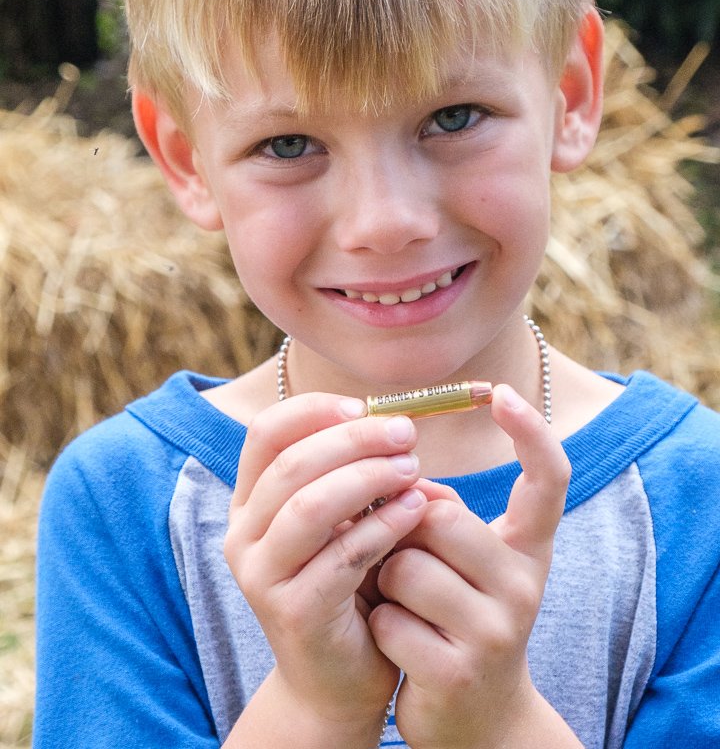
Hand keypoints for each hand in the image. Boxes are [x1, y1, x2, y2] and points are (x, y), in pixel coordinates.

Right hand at [224, 393, 427, 731]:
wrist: (337, 679)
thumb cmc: (349, 584)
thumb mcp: (346, 519)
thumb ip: (354, 473)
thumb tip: (397, 422)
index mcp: (251, 503)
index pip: (266, 434)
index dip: (314, 410)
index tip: (363, 405)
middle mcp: (243, 535)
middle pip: (292, 464)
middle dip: (353, 440)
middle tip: (405, 434)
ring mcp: (261, 576)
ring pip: (310, 506)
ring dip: (368, 477)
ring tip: (413, 469)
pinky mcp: (293, 612)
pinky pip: (341, 556)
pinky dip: (382, 525)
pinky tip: (415, 509)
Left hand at [368, 384, 574, 748]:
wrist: (474, 722)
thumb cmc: (453, 616)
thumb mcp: (461, 561)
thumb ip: (439, 513)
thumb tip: (400, 474)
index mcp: (529, 549)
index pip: (549, 480)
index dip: (531, 433)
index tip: (501, 391)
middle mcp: (525, 585)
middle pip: (439, 517)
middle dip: (402, 531)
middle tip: (403, 559)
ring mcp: (496, 632)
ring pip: (404, 566)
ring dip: (384, 581)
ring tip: (403, 606)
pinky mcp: (459, 673)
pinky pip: (388, 619)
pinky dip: (379, 626)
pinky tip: (400, 644)